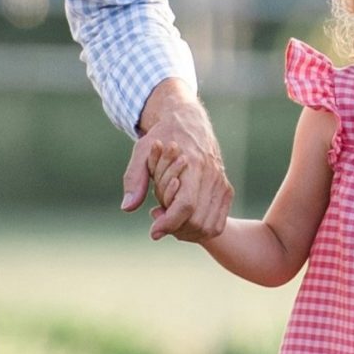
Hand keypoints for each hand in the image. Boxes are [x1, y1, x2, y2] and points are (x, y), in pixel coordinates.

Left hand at [124, 80, 229, 240]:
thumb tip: (127, 207)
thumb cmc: (162, 136)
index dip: (169, 223)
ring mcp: (221, 183)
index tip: (153, 232)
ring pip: (209, 226)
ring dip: (187, 232)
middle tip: (157, 220)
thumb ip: (134, 179)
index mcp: (192, 164)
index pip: (185, 205)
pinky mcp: (226, 189)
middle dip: (175, 229)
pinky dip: (199, 229)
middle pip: (197, 221)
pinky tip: (182, 219)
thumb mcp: (141, 152)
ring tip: (169, 220)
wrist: (188, 121)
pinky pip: (217, 222)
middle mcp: (211, 175)